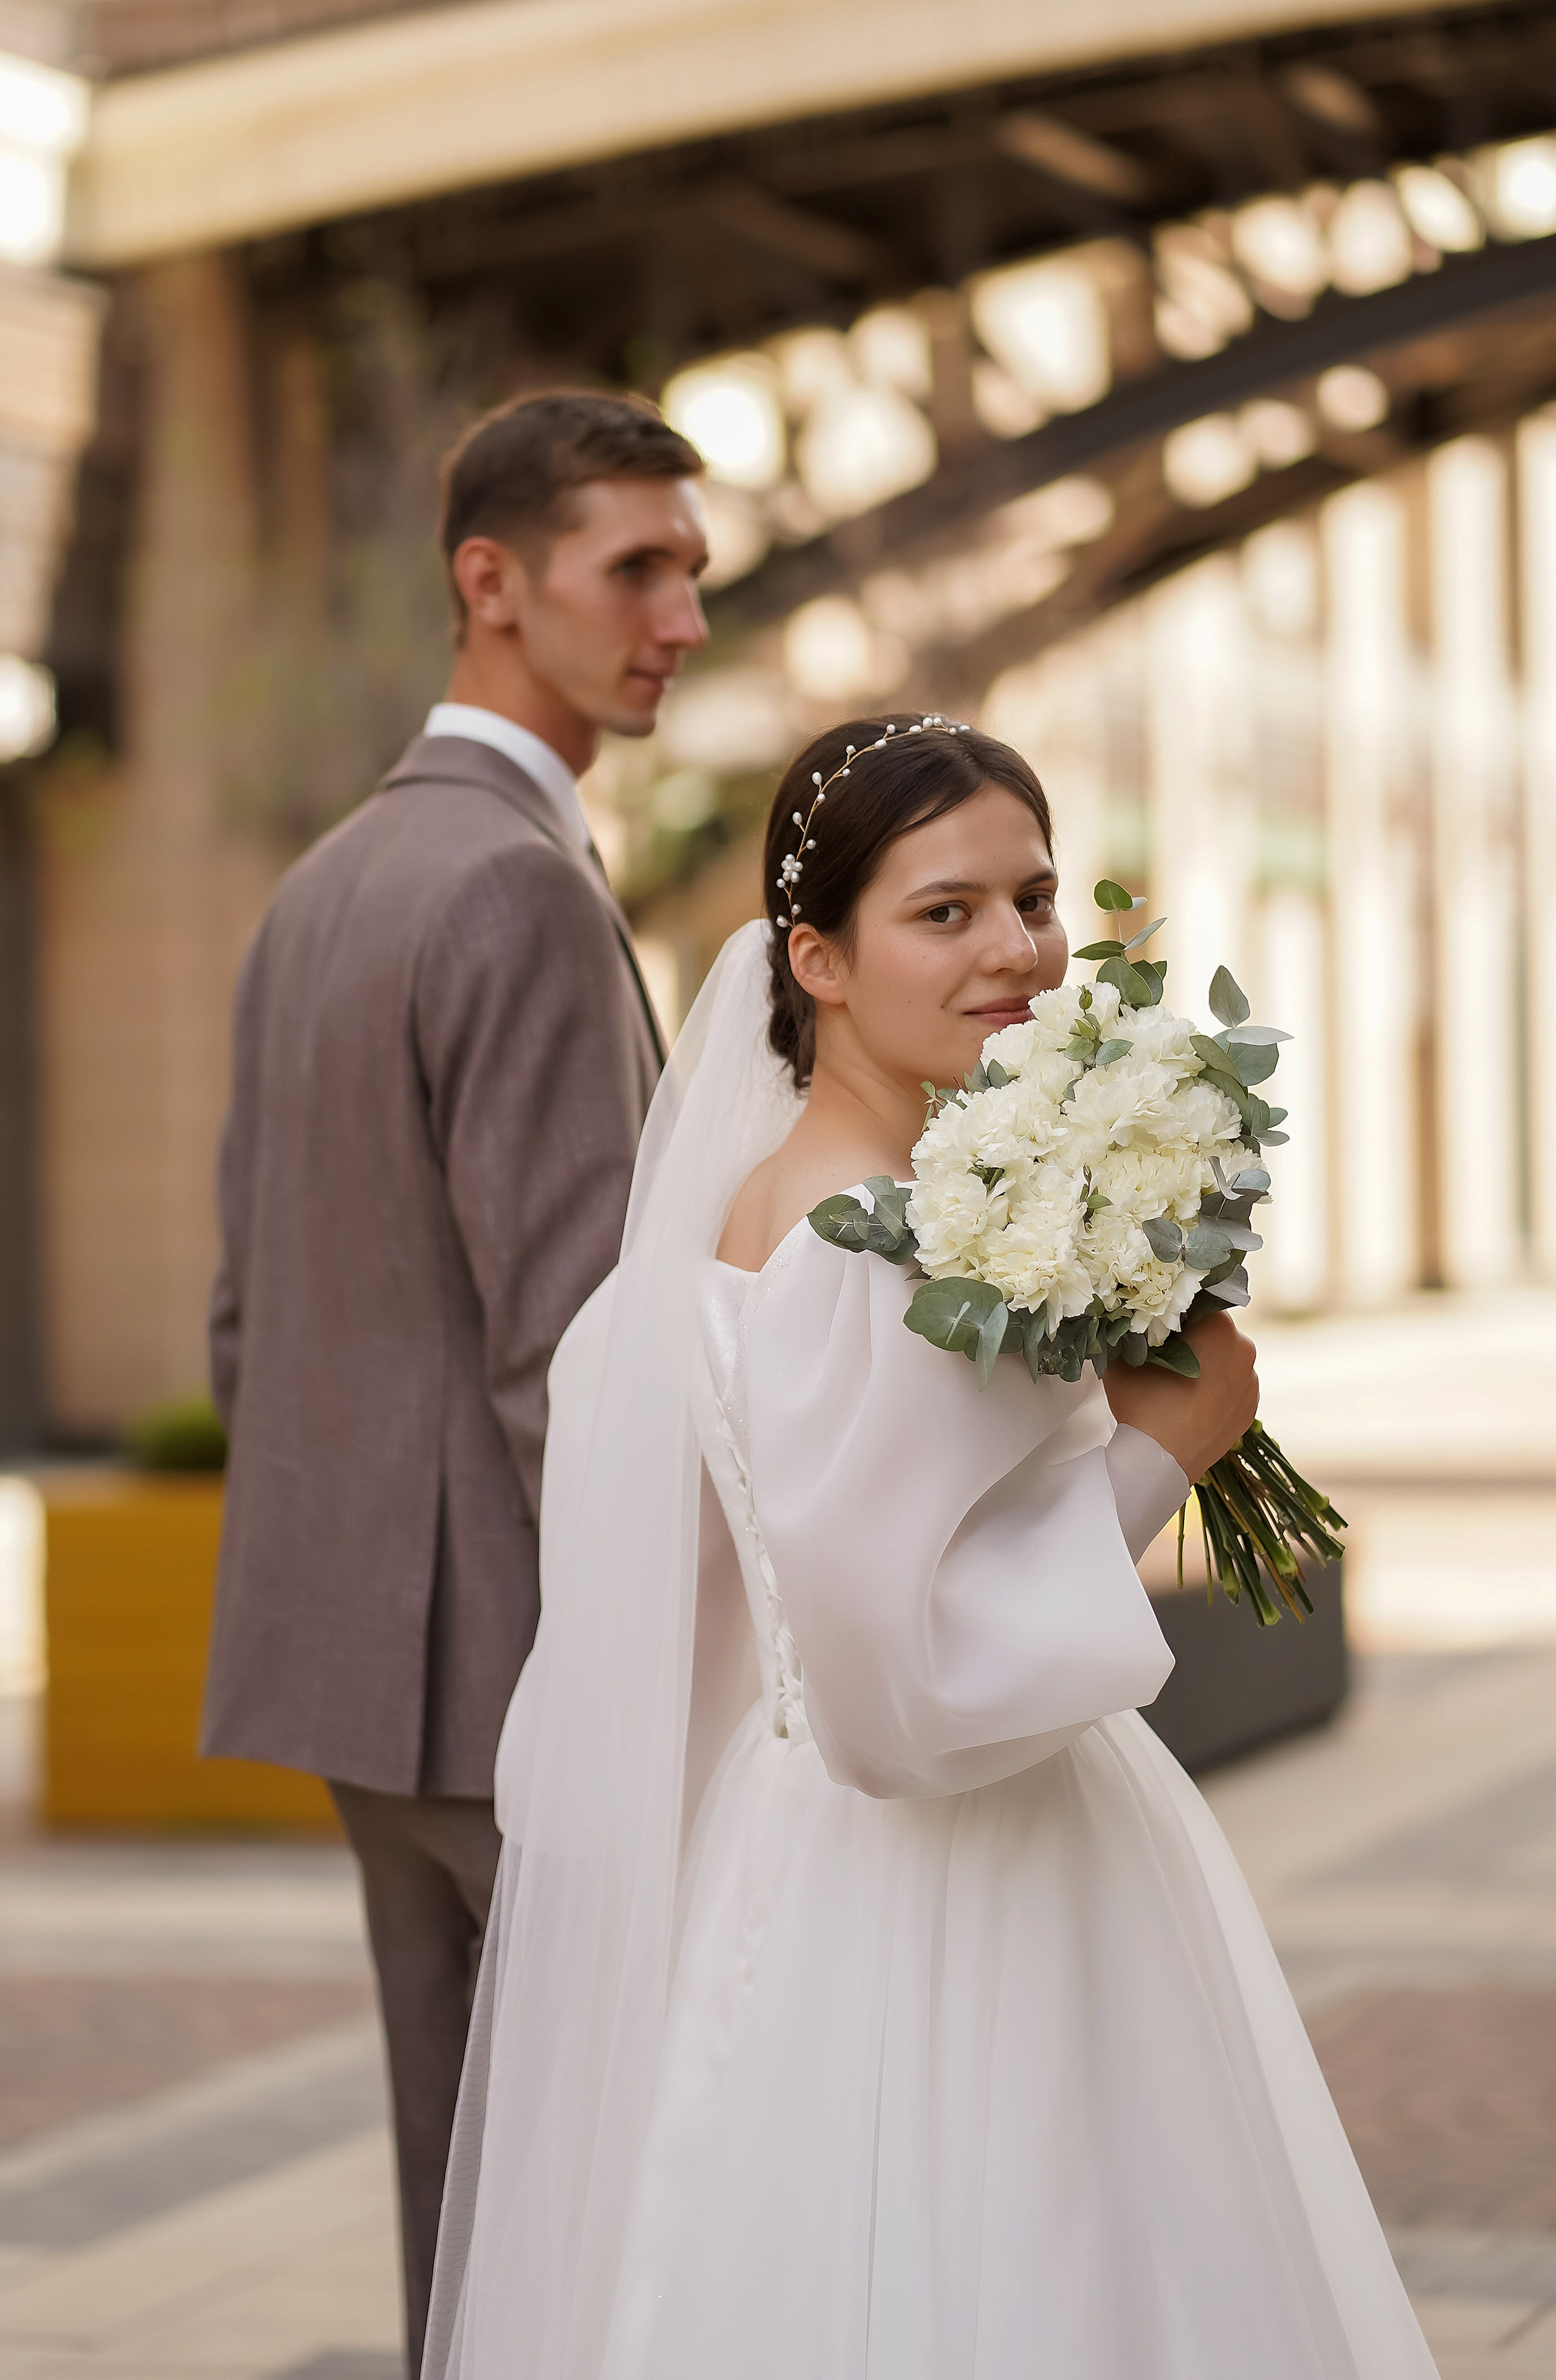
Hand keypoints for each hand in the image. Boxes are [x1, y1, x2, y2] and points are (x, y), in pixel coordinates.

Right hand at [1103, 1312, 1257, 1482]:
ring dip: (1206, 1363)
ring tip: (1177, 1383)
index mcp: (1219, 1327)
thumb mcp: (1122, 1357)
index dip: (1174, 1313)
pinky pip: (1232, 1388)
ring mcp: (1250, 1382)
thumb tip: (1126, 1318)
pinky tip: (1191, 1402)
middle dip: (1193, 1338)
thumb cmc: (1142, 1404)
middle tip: (1164, 1355)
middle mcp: (1244, 1349)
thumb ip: (1127, 1330)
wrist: (1160, 1463)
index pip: (1197, 1304)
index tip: (1157, 1328)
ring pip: (1225, 1360)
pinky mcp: (1250, 1409)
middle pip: (1214, 1331)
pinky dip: (1215, 1390)